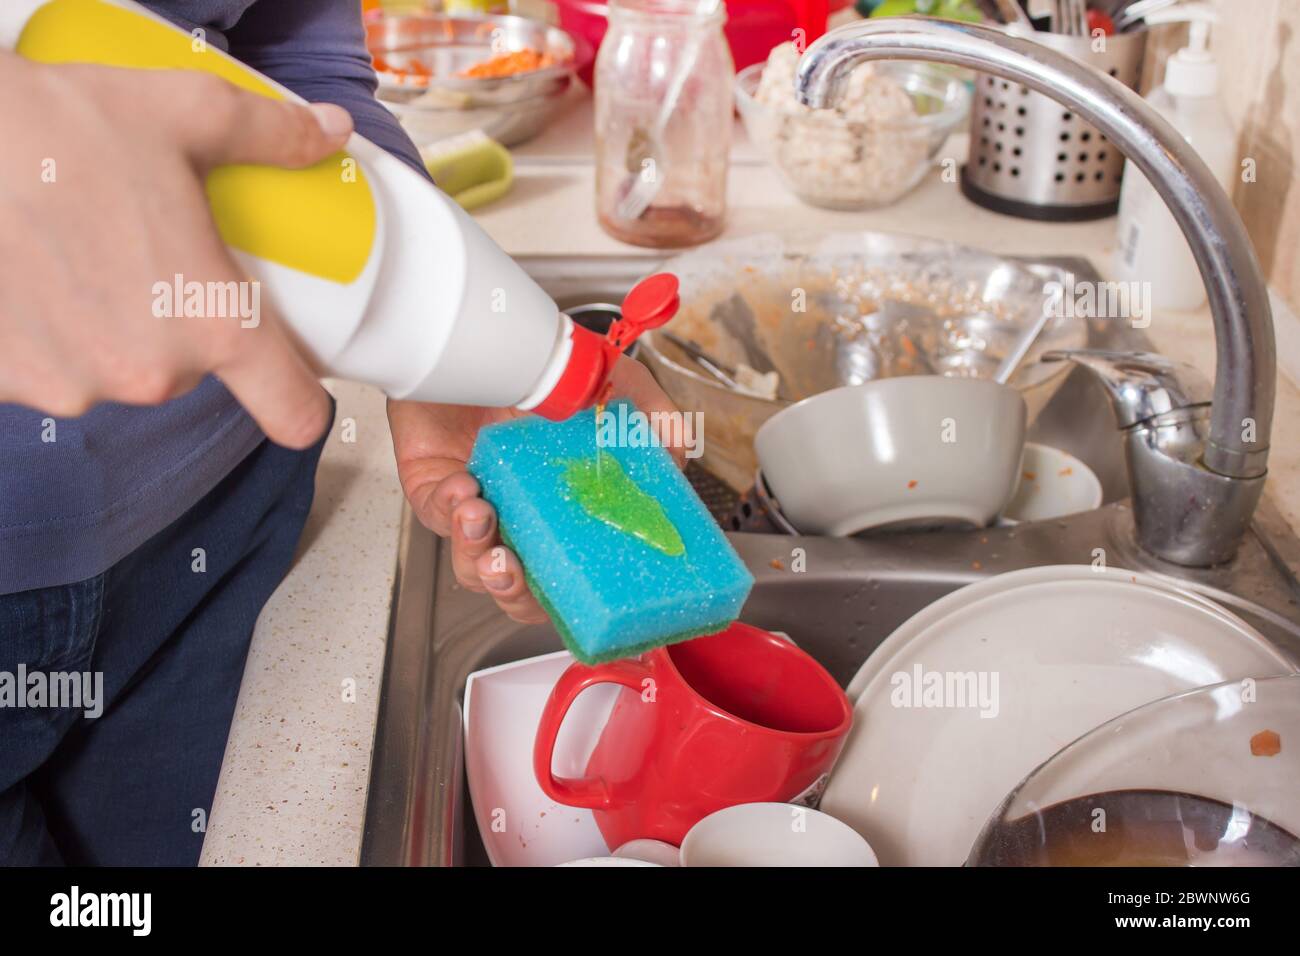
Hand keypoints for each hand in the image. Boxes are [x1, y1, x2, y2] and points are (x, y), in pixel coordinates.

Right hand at [0, 52, 353, 447]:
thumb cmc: (60, 127)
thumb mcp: (186, 115)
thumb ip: (271, 136)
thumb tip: (330, 133)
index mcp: (214, 324)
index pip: (293, 412)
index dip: (301, 400)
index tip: (294, 382)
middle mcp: (150, 373)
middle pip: (193, 368)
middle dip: (179, 322)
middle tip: (146, 257)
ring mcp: (75, 386)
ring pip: (119, 368)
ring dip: (110, 329)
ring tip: (78, 254)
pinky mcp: (8, 386)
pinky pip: (53, 369)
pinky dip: (48, 335)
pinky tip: (30, 278)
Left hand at [389, 355, 682, 623]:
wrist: (477, 326)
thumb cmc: (541, 359)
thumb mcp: (611, 381)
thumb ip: (651, 415)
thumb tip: (680, 452)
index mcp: (562, 508)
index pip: (569, 574)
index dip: (573, 597)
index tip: (579, 590)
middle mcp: (520, 514)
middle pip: (517, 588)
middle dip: (514, 591)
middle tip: (513, 568)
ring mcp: (476, 504)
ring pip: (471, 563)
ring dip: (477, 553)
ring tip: (483, 516)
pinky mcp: (434, 486)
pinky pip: (436, 515)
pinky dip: (450, 508)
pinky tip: (464, 486)